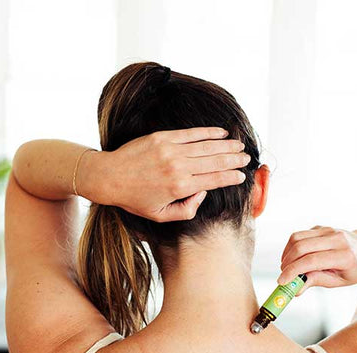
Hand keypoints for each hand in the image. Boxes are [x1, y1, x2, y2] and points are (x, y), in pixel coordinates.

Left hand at [87, 127, 249, 221]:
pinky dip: (209, 132)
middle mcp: (178, 167)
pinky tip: (221, 132)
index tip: (242, 176)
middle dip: (234, 159)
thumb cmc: (135, 199)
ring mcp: (171, 150)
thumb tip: (203, 193)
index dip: (232, 178)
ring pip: (207, 146)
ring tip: (239, 145)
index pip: (215, 180)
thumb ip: (187, 210)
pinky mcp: (163, 137)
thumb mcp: (161, 215)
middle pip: (215, 161)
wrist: (109, 177)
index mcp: (180, 188)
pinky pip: (192, 133)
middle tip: (246, 158)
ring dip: (226, 145)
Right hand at [278, 226, 356, 293]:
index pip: (312, 261)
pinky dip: (291, 248)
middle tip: (283, 275)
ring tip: (287, 267)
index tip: (281, 281)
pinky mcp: (320, 227)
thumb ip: (316, 281)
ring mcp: (328, 230)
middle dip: (287, 263)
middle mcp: (336, 239)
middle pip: (301, 246)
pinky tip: (294, 258)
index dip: (293, 271)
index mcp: (344, 256)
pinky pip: (299, 235)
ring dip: (286, 254)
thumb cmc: (354, 269)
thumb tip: (295, 289)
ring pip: (296, 237)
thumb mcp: (339, 281)